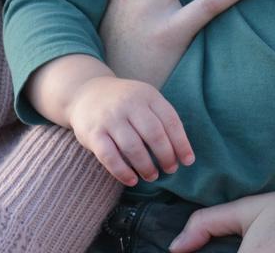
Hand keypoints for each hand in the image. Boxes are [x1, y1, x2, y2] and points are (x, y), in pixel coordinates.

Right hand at [68, 74, 193, 186]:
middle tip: (170, 169)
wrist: (86, 93)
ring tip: (152, 176)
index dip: (181, 143)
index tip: (188, 161)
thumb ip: (161, 119)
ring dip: (146, 166)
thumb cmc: (124, 103)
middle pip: (154, 134)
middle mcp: (129, 104)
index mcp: (147, 95)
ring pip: (133, 147)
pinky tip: (132, 180)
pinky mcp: (93, 133)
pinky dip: (123, 172)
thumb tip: (182, 152)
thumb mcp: (145, 100)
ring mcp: (110, 118)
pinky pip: (110, 156)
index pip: (170, 121)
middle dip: (165, 156)